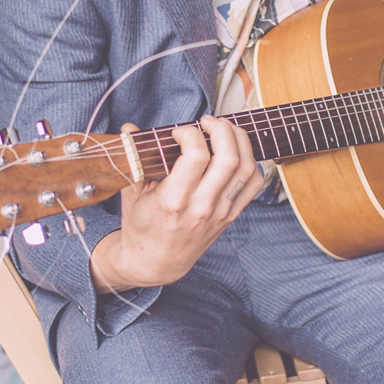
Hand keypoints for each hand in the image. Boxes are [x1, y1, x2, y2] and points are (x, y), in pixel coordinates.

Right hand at [89, 117, 261, 292]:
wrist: (157, 262)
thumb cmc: (142, 226)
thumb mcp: (131, 192)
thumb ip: (133, 157)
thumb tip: (129, 127)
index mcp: (174, 200)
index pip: (196, 156)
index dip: (189, 133)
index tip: (179, 132)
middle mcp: (202, 206)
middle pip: (228, 158)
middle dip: (221, 130)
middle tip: (208, 122)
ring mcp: (220, 211)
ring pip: (245, 168)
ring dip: (239, 140)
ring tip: (224, 130)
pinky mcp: (230, 215)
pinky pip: (254, 185)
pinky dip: (251, 162)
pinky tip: (237, 151)